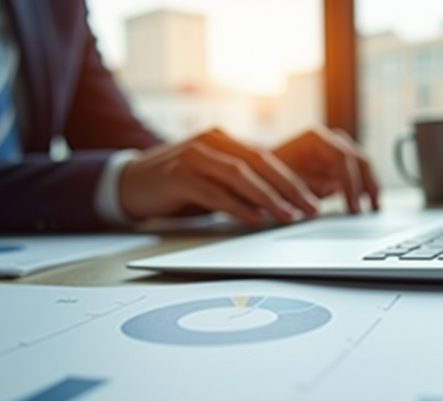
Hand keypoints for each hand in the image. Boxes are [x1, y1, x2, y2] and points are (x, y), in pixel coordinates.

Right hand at [118, 126, 378, 225]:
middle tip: (309, 209)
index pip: (266, 158)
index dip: (292, 179)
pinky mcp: (178, 176)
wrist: (129, 181)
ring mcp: (193, 157)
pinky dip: (236, 206)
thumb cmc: (175, 183)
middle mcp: (210, 142)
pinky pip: (214, 192)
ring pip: (239, 176)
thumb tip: (280, 203)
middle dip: (289, 187)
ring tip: (287, 216)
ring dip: (267, 197)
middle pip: (259, 162)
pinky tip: (253, 219)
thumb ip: (240, 183)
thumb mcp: (210, 176)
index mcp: (223, 139)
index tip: (314, 200)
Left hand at [273, 126, 379, 213]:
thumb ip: (308, 188)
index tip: (352, 205)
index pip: (342, 157)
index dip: (350, 182)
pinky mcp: (337, 167)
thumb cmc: (266, 180)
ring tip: (374, 208)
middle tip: (367, 209)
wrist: (259, 179)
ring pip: (362, 166)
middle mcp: (328, 141)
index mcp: (314, 138)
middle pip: (357, 159)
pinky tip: (369, 205)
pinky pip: (358, 175)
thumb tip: (331, 193)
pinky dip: (364, 190)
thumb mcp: (283, 185)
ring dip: (370, 187)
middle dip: (364, 184)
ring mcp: (334, 152)